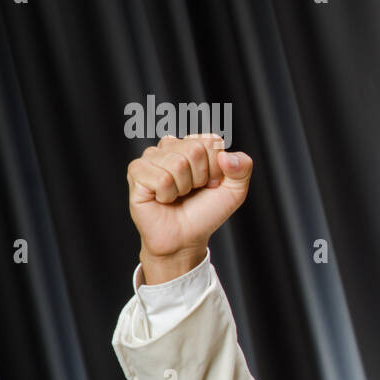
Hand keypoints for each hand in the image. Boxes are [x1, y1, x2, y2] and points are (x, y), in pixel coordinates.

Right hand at [127, 134, 252, 283]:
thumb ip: (242, 167)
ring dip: (183, 187)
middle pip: (195, 150)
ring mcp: (151, 157)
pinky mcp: (136, 171)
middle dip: (200, 177)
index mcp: (193, 144)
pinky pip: (161, 179)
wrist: (185, 237)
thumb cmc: (205, 212)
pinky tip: (162, 198)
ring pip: (177, 164)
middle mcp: (171, 146)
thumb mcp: (234, 191)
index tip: (211, 183)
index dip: (216, 168)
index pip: (211, 141)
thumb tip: (226, 156)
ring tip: (177, 195)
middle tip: (192, 190)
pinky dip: (167, 195)